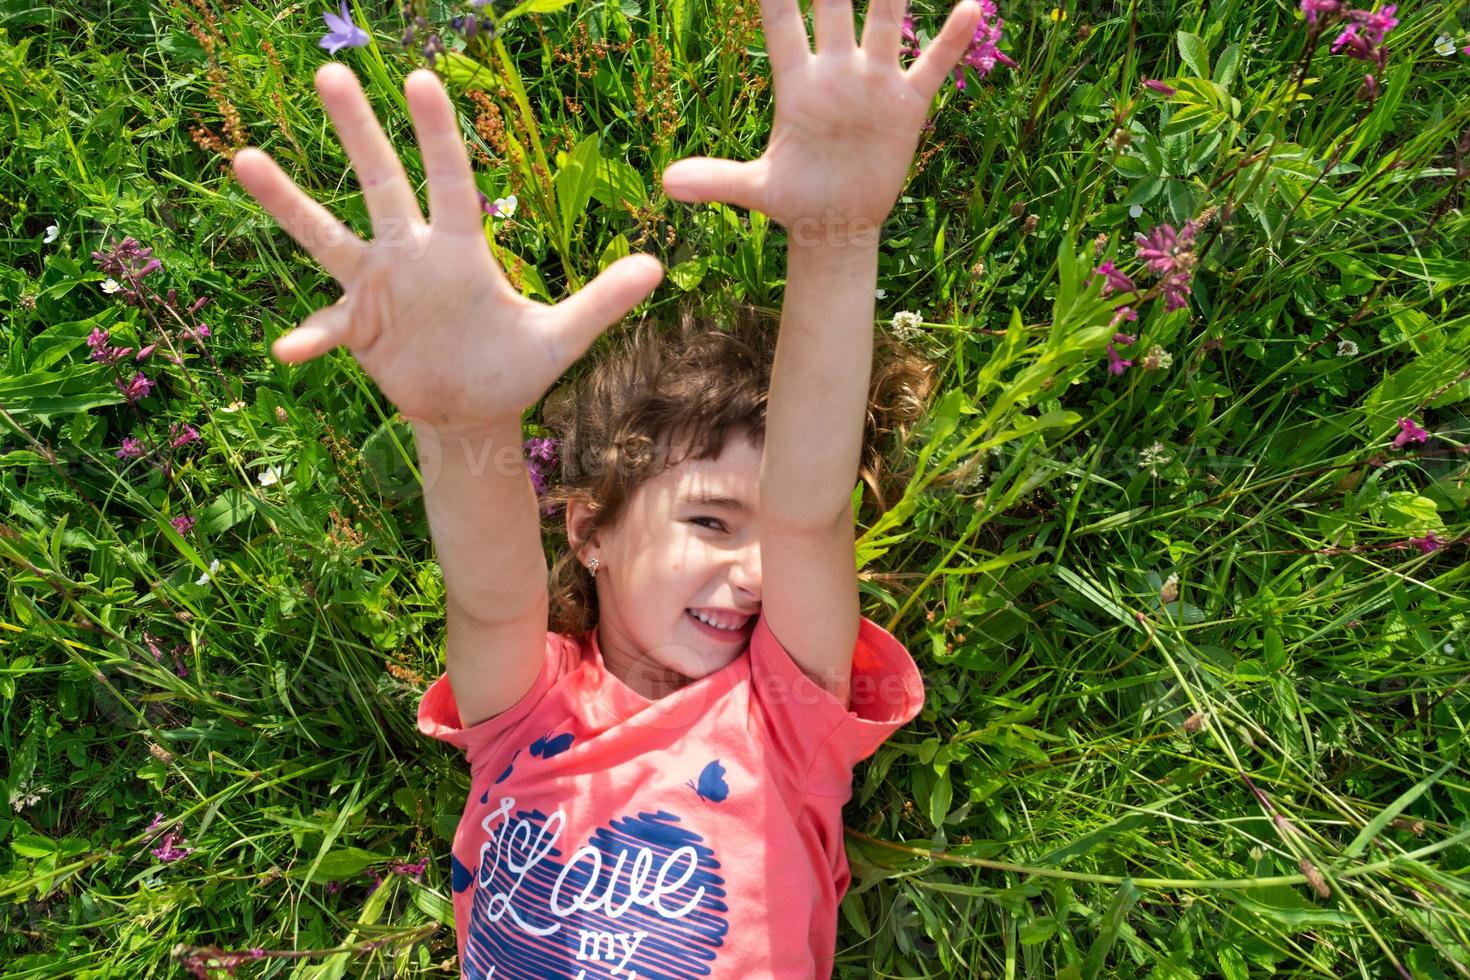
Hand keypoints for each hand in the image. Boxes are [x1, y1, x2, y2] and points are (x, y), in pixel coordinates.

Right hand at [233, 64, 662, 432]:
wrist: (474, 412)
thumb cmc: (514, 367)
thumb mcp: (562, 338)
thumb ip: (602, 302)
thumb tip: (655, 267)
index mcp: (461, 249)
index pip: (451, 181)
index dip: (438, 134)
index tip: (422, 79)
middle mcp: (412, 255)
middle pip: (380, 182)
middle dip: (358, 131)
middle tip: (330, 71)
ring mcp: (377, 288)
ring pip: (328, 234)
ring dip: (289, 202)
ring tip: (244, 159)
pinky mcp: (357, 329)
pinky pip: (326, 327)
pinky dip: (309, 336)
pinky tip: (287, 349)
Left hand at [660, 0, 981, 245]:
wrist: (836, 224)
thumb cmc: (793, 200)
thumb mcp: (755, 190)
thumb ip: (716, 179)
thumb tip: (667, 183)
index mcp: (796, 82)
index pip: (780, 17)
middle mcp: (836, 71)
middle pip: (833, 3)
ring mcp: (873, 82)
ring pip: (885, 20)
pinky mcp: (906, 104)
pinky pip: (933, 64)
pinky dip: (951, 38)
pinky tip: (970, 4)